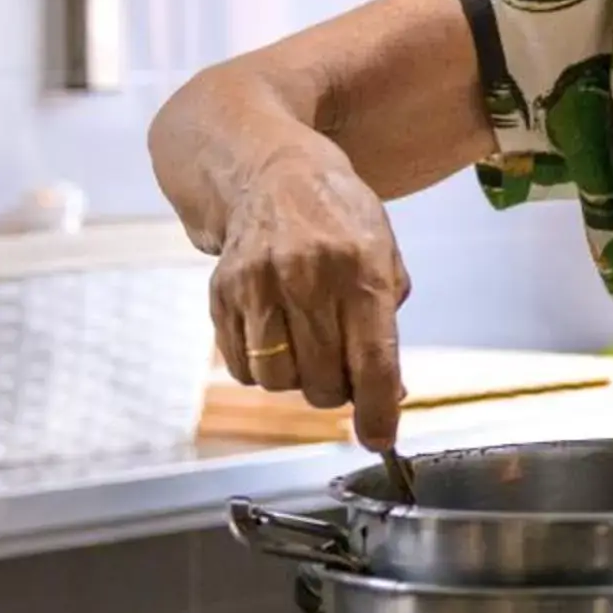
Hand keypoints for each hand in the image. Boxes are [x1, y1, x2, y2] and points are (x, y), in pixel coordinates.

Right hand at [209, 144, 410, 448]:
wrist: (272, 173)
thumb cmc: (340, 219)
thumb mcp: (385, 256)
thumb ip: (388, 326)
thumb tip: (390, 394)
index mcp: (362, 268)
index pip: (374, 359)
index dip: (379, 410)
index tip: (381, 439)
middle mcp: (307, 277)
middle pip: (324, 380)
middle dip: (341, 393)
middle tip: (345, 373)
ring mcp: (258, 285)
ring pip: (280, 380)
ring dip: (300, 381)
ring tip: (310, 349)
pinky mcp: (222, 293)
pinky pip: (243, 366)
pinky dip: (263, 368)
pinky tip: (278, 337)